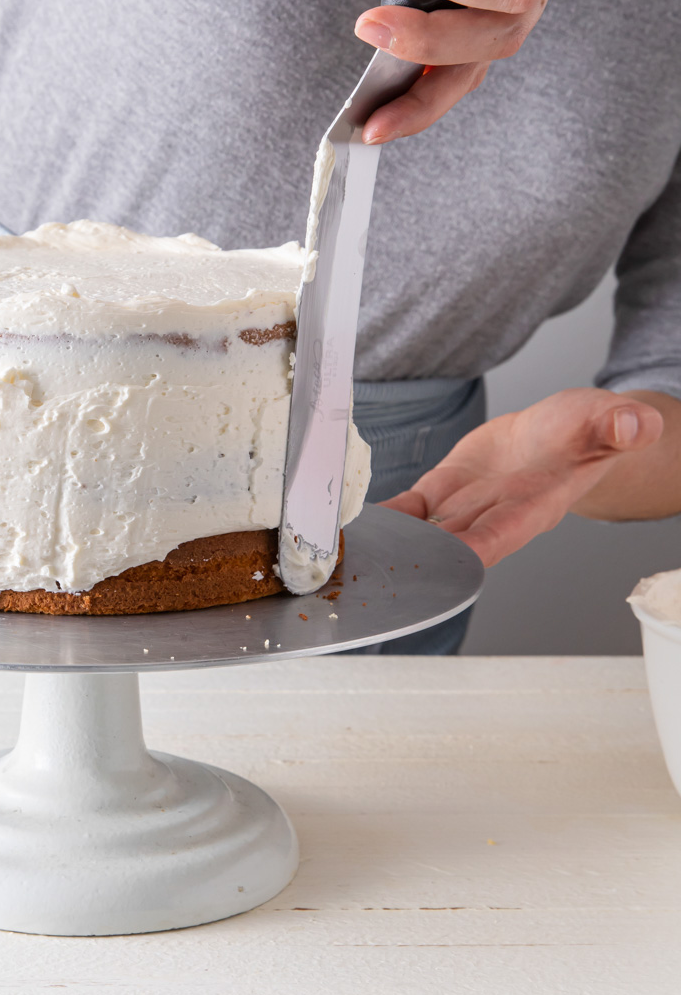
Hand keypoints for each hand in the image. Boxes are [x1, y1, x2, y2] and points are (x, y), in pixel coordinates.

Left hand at [382, 389, 665, 566]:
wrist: (561, 433)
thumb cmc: (586, 433)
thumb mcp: (607, 421)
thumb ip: (618, 426)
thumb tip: (639, 422)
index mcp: (534, 504)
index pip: (500, 533)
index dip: (471, 549)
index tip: (439, 563)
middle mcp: (494, 514)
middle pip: (451, 544)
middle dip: (417, 560)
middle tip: (379, 573)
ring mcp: (466, 505)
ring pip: (425, 532)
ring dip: (392, 544)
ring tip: (353, 555)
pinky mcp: (443, 489)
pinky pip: (410, 507)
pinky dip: (385, 516)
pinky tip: (356, 526)